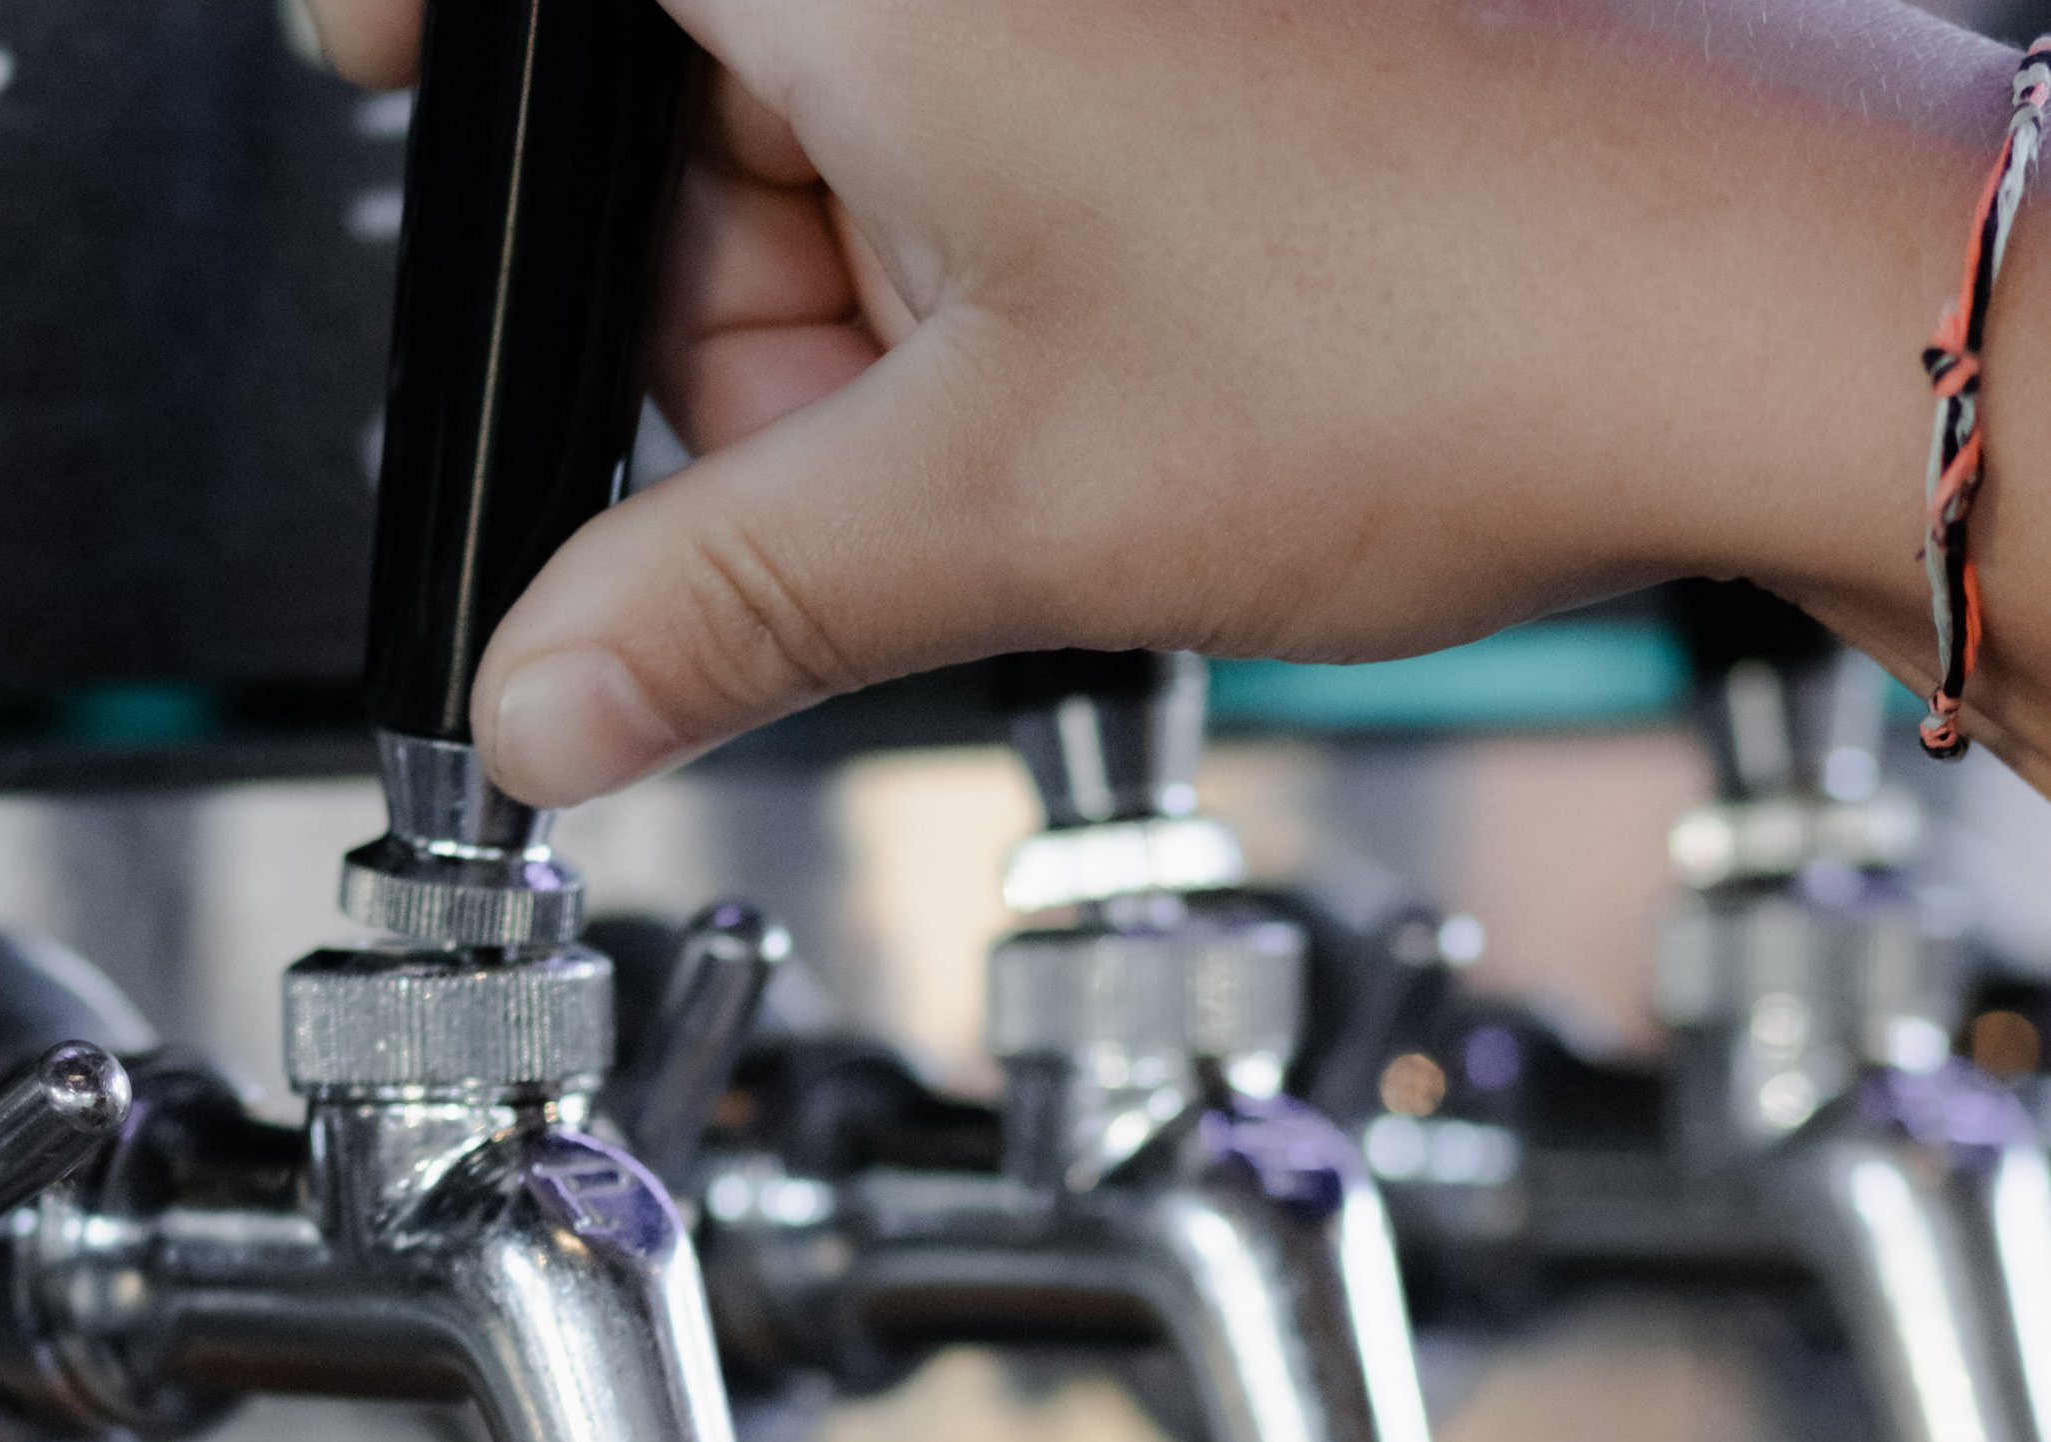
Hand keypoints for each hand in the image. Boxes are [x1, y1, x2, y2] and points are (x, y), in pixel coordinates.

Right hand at [303, 0, 2046, 799]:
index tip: (375, 85)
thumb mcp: (990, 508)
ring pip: (854, 118)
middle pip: (698, 76)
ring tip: (1041, 430)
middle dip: (736, 296)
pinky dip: (1000, 267)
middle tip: (858, 450)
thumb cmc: (1431, 317)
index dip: (433, 31)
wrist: (1740, 310)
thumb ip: (716, 607)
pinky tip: (1106, 371)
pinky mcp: (1204, 27)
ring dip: (877, 317)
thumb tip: (541, 701)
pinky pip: (1001, 115)